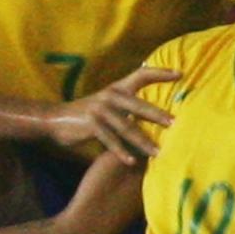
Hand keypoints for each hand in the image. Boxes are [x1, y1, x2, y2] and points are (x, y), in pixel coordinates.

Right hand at [52, 66, 179, 164]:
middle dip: (157, 115)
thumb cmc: (86, 115)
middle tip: (175, 124)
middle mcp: (110, 96)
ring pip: (126, 127)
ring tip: (157, 153)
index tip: (180, 74)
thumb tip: (152, 114)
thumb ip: (126, 106)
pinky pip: (110, 139)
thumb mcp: (107, 105)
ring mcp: (100, 110)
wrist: (54, 120)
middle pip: (139, 104)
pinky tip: (130, 161)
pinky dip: (120, 151)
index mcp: (117, 89)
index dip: (160, 72)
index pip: (142, 74)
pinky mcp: (91, 124)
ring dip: (143, 141)